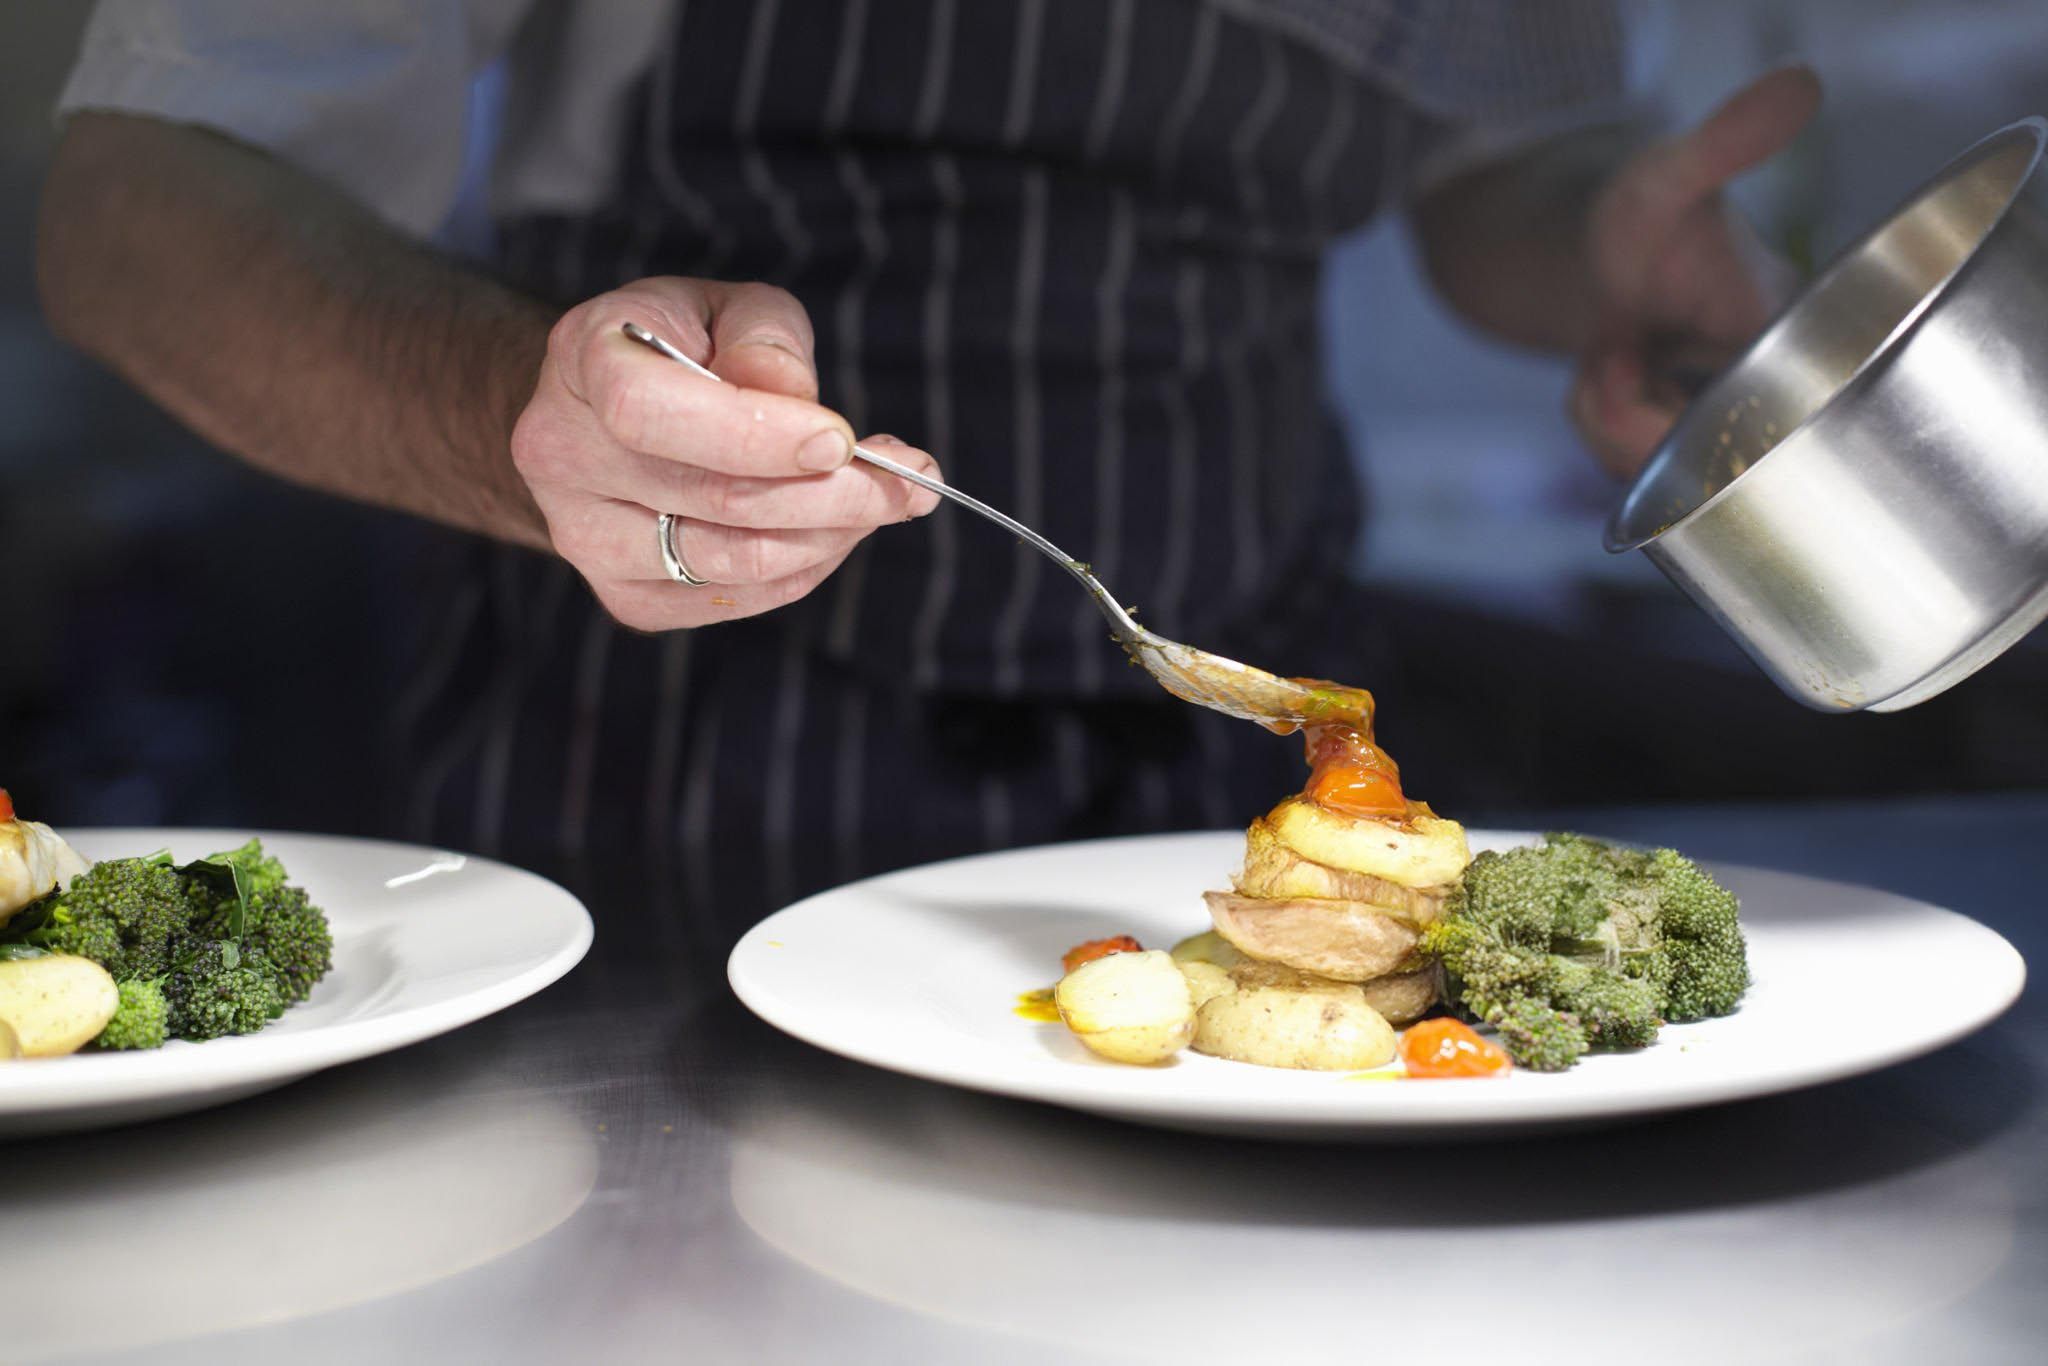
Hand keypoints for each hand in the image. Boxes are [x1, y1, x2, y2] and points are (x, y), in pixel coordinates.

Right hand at [511, 276, 939, 628]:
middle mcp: (563, 453)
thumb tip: (795, 399)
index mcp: (582, 357)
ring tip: (883, 500)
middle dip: (836, 494)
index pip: (650, 411)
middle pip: (715, 499)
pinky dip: (804, 568)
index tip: (840, 440)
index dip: (754, 434)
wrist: (606, 411)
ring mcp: (583, 536)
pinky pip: (734, 600)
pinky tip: (832, 530)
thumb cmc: (683, 346)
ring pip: (734, 561)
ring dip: (832, 535)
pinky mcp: (623, 595)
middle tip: (911, 478)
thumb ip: (765, 340)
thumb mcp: (729, 307)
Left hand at [1571, 66, 1822, 476]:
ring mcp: (1730, 416)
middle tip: (1608, 354)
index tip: (1629, 364)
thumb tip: (1800, 85)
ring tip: (1609, 356)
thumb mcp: (1665, 179)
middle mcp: (1776, 380)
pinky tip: (1608, 378)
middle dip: (1629, 420)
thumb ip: (1723, 143)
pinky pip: (1637, 472)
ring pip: (1664, 476)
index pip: (1766, 422)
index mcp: (1796, 328)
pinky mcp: (1690, 437)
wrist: (1578, 245)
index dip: (1683, 418)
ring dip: (1606, 421)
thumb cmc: (1630, 209)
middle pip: (1707, 466)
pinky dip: (1600, 429)